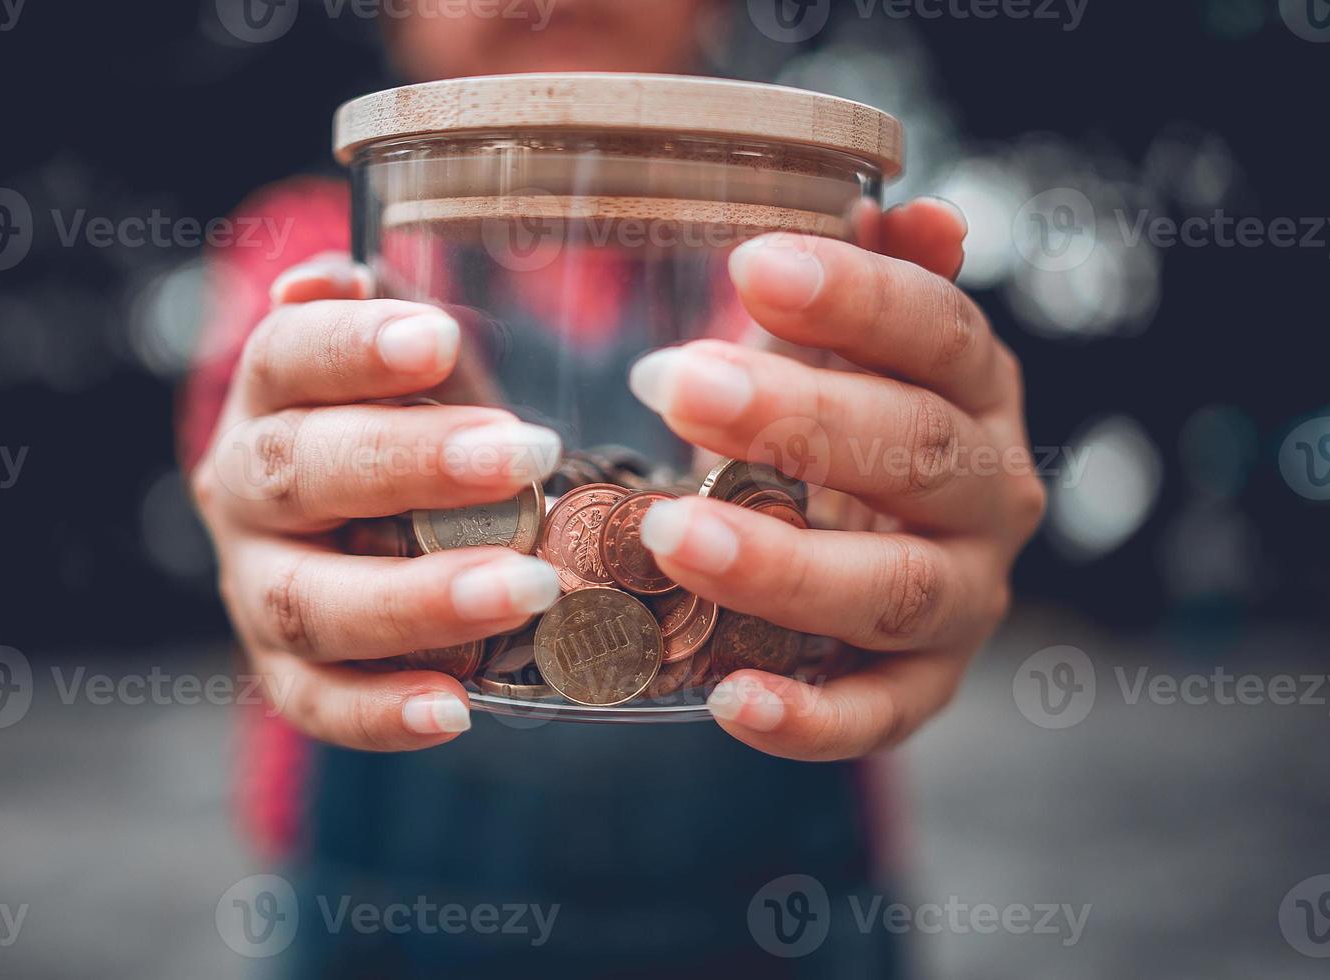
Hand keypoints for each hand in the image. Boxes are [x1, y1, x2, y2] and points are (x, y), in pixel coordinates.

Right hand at [191, 254, 562, 751]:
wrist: (376, 518)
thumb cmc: (413, 422)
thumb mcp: (414, 360)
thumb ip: (389, 314)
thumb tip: (331, 279)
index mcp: (268, 394)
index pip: (287, 355)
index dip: (352, 347)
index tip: (439, 339)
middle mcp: (243, 488)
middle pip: (297, 473)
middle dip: (409, 465)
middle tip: (524, 455)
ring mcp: (253, 585)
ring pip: (305, 600)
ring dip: (414, 598)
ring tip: (526, 587)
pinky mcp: (282, 669)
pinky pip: (314, 701)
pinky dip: (379, 713)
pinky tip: (456, 710)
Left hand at [627, 199, 1046, 760]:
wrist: (865, 540)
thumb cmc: (838, 423)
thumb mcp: (845, 345)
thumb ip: (874, 285)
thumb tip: (915, 212)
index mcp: (978, 393)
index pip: (942, 334)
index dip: (858, 298)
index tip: (752, 267)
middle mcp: (993, 496)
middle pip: (919, 455)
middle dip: (799, 421)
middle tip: (677, 384)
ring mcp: (967, 599)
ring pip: (895, 590)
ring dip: (784, 567)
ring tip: (671, 536)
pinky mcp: (925, 685)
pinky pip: (880, 715)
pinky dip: (810, 717)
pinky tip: (729, 700)